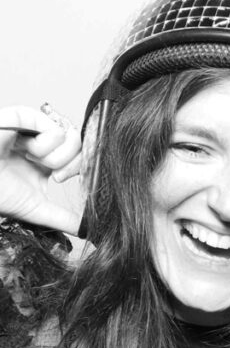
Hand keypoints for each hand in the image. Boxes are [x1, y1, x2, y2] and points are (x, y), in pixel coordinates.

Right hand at [0, 105, 82, 233]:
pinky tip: (25, 149)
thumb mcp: (37, 209)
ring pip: (70, 135)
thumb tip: (88, 230)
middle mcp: (43, 143)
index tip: (59, 178)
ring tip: (30, 159)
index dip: (80, 167)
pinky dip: (45, 144)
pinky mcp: (24, 117)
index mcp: (47, 161)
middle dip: (70, 163)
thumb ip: (64, 219)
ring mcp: (34, 129)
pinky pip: (54, 127)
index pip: (81, 157)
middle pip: (80, 144)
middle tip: (53, 173)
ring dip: (53, 156)